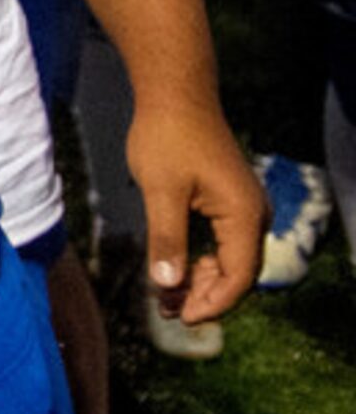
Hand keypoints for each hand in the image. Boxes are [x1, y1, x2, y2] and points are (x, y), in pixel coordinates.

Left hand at [129, 96, 266, 322]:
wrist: (175, 95)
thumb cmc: (167, 138)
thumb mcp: (160, 192)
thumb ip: (166, 239)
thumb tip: (167, 285)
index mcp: (244, 215)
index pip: (239, 277)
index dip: (213, 303)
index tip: (182, 318)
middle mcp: (253, 214)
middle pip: (238, 273)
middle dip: (205, 297)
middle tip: (168, 313)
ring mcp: (243, 207)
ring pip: (229, 260)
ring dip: (201, 281)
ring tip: (167, 298)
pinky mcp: (229, 200)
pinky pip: (223, 243)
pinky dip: (201, 260)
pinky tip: (176, 270)